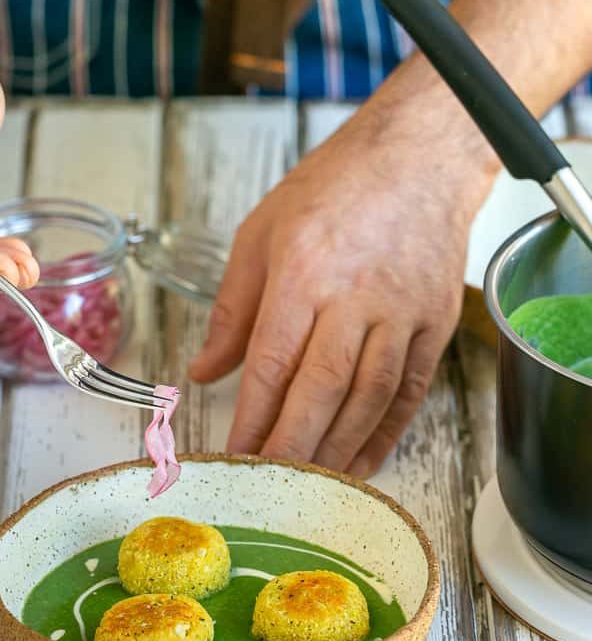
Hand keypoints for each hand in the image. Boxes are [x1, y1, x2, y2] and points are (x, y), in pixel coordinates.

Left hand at [189, 96, 494, 477]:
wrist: (419, 157)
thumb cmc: (333, 189)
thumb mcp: (260, 235)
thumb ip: (232, 310)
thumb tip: (204, 371)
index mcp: (303, 272)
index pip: (273, 364)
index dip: (252, 418)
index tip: (235, 454)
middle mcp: (355, 296)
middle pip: (322, 390)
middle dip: (292, 446)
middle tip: (269, 484)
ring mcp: (403, 311)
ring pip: (369, 397)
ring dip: (337, 448)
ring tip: (311, 483)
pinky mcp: (437, 322)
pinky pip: (410, 390)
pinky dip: (386, 432)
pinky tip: (362, 461)